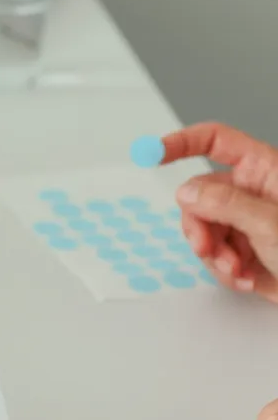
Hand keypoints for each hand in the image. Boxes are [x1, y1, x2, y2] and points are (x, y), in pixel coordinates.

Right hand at [162, 123, 277, 299]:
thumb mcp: (270, 225)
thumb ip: (225, 204)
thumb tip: (185, 191)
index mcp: (265, 171)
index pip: (216, 141)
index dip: (182, 142)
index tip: (154, 153)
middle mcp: (253, 192)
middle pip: (199, 194)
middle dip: (199, 226)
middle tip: (207, 247)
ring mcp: (247, 222)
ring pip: (202, 228)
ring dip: (213, 254)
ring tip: (237, 270)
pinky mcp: (244, 250)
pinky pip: (214, 254)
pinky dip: (224, 270)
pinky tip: (247, 279)